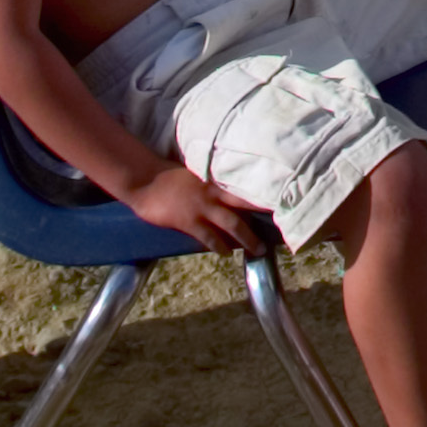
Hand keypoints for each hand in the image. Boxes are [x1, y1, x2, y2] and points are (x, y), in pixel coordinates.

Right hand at [127, 165, 268, 254]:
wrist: (145, 180)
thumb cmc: (169, 177)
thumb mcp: (195, 173)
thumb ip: (212, 181)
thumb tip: (229, 190)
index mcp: (215, 179)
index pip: (245, 187)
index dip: (263, 196)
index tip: (281, 202)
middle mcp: (213, 192)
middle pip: (245, 206)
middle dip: (262, 219)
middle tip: (277, 232)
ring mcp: (201, 207)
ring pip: (232, 224)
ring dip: (247, 239)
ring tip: (258, 250)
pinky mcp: (188, 221)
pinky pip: (209, 237)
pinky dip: (219, 246)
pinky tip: (225, 254)